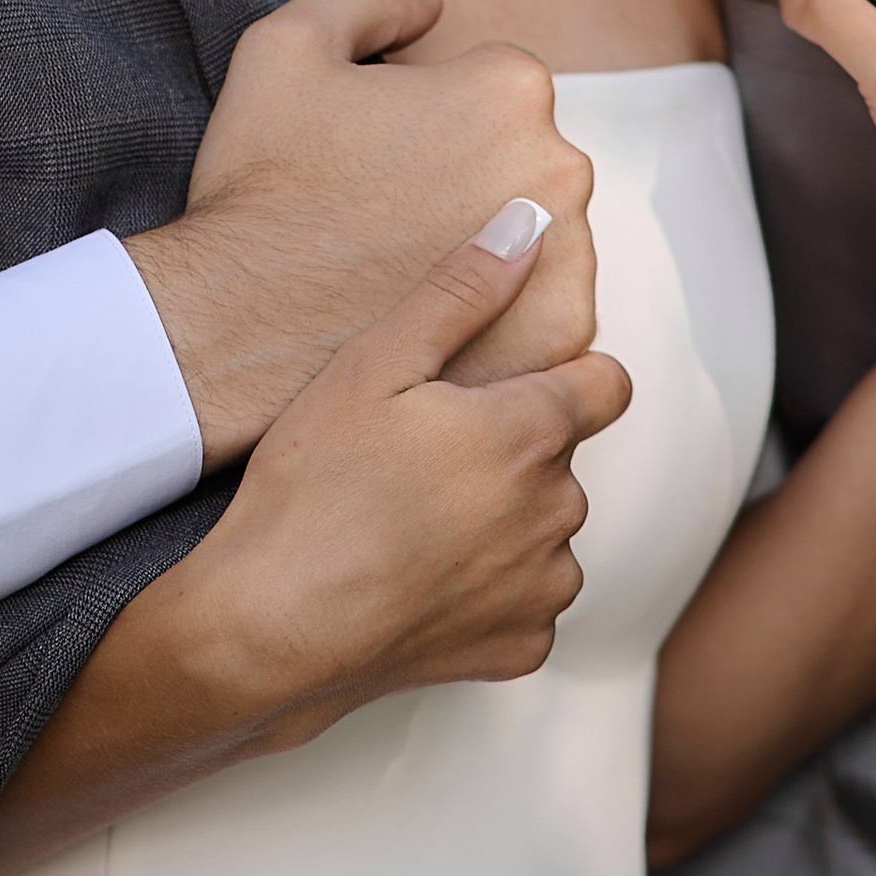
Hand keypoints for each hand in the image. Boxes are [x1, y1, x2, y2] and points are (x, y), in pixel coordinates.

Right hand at [0, 205, 632, 875]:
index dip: (562, 376)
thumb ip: (462, 289)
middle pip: (562, 456)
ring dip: (505, 520)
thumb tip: (529, 224)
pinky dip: (488, 590)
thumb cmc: (312, 488)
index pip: (606, 384)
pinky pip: (526, 603)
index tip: (501, 385)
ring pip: (547, 530)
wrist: (269, 628)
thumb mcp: (374, 363)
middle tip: (419, 452)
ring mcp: (540, 588)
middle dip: (512, 447)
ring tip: (412, 517)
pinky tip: (419, 576)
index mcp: (529, 432)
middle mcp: (555, 512)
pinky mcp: (518, 650)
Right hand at [126, 0, 594, 464]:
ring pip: (539, 235)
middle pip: (523, 159)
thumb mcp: (285, 44)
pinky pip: (545, 310)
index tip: (378, 159)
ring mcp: (568, 259)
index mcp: (507, 88)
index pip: (488, 86)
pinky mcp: (560, 335)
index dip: (425, 119)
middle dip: (469, 179)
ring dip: (493, 246)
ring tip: (407, 269)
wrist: (242, 326)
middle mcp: (559, 167)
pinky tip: (435, 313)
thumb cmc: (264, 186)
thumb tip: (431, 4)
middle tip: (388, 216)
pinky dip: (504, 315)